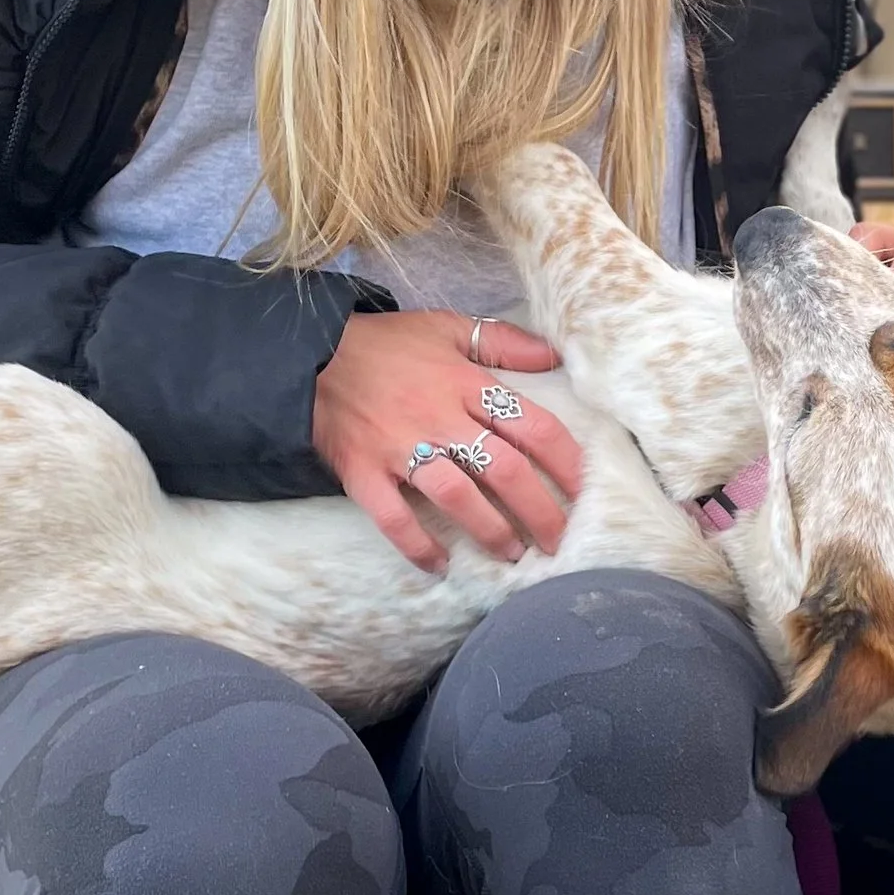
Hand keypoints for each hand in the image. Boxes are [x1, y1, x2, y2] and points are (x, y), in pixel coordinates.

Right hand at [313, 309, 579, 571]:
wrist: (311, 353)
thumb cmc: (387, 343)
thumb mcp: (448, 328)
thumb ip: (503, 342)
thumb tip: (555, 355)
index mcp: (466, 383)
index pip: (532, 426)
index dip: (565, 462)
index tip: (582, 491)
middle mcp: (439, 417)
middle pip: (503, 469)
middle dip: (539, 510)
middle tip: (558, 540)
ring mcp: (400, 446)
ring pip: (457, 496)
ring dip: (491, 530)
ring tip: (513, 554)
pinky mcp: (363, 471)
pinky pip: (393, 517)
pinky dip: (417, 545)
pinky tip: (440, 566)